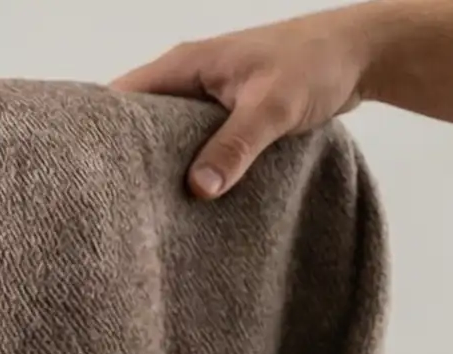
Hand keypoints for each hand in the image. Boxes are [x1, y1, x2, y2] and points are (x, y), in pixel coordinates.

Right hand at [112, 7, 382, 197]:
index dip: (99, 130)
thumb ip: (234, 146)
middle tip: (114, 199)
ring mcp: (205, 94)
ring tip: (144, 203)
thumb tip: (198, 188)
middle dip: (125, 156)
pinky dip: (188, 162)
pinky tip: (186, 193)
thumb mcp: (273, 107)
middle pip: (136, 120)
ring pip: (165, 133)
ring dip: (160, 163)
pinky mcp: (224, 112)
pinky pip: (192, 140)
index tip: (89, 170)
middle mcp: (187, 77)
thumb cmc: (316, 63)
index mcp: (184, 64)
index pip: (120, 96)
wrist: (364, 52)